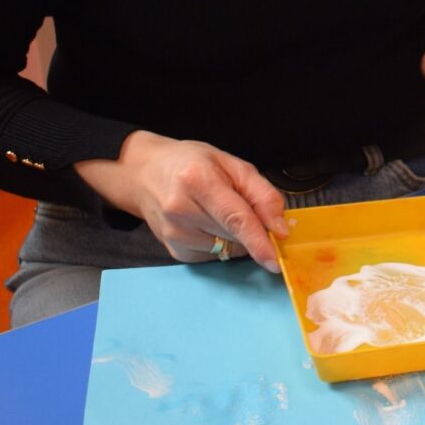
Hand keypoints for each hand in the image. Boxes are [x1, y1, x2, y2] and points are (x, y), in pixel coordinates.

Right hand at [75, 130, 288, 271]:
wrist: (144, 174)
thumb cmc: (192, 163)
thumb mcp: (232, 164)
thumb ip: (262, 194)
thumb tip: (280, 228)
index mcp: (197, 180)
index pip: (235, 218)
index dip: (258, 241)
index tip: (275, 260)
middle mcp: (180, 210)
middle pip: (235, 235)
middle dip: (252, 228)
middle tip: (243, 206)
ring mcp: (174, 234)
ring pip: (227, 249)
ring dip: (236, 237)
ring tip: (218, 211)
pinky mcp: (175, 251)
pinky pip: (214, 256)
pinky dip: (221, 244)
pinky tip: (207, 223)